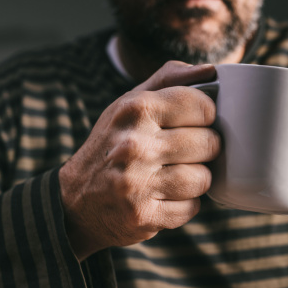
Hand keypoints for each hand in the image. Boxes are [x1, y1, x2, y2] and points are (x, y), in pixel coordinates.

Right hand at [59, 61, 219, 260]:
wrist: (76, 201)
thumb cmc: (112, 144)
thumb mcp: (129, 104)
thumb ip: (170, 81)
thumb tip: (212, 71)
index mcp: (135, 110)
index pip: (202, 106)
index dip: (205, 116)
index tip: (193, 123)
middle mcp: (134, 145)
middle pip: (208, 143)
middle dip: (202, 150)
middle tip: (182, 153)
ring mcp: (137, 184)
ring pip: (203, 178)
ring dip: (195, 180)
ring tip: (173, 176)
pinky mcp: (143, 216)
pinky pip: (191, 208)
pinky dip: (183, 205)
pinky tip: (164, 197)